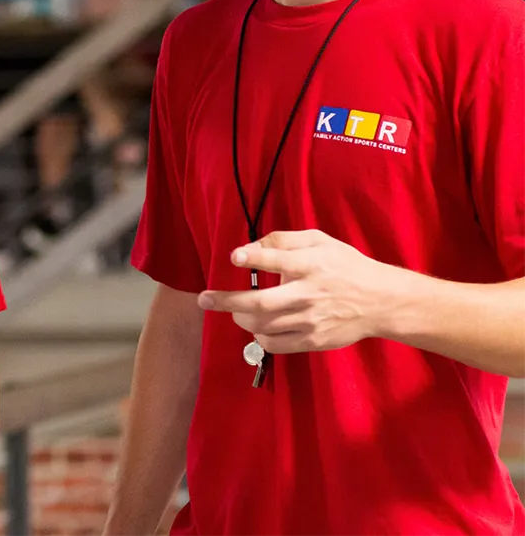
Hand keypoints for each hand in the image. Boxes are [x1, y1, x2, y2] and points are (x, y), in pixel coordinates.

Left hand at [197, 229, 399, 353]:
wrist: (381, 301)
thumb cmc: (346, 266)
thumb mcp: (320, 241)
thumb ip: (284, 240)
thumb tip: (250, 245)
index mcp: (311, 265)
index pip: (278, 259)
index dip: (254, 258)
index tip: (234, 257)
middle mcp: (309, 294)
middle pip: (261, 303)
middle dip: (227, 301)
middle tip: (204, 300)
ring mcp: (311, 320)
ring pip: (263, 325)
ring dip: (241, 317)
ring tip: (235, 310)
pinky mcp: (314, 340)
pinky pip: (276, 344)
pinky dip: (260, 337)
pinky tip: (257, 327)